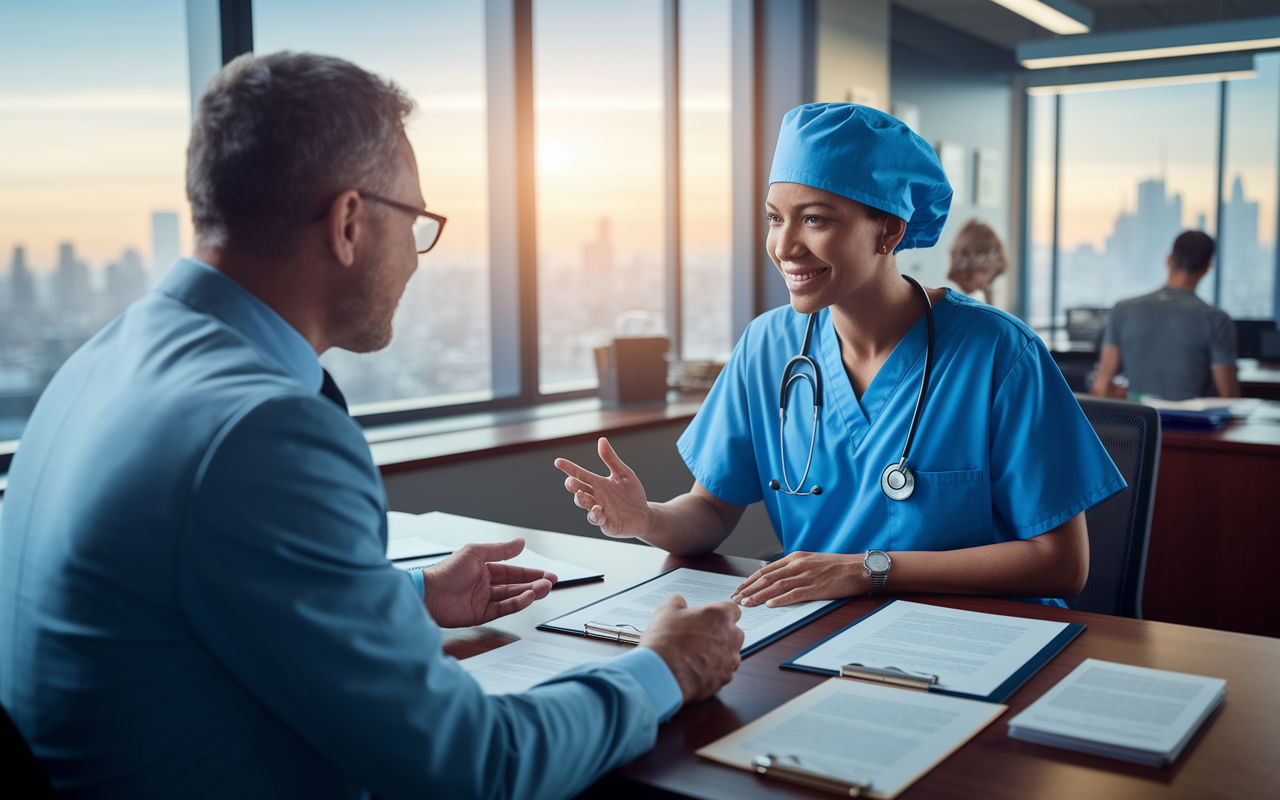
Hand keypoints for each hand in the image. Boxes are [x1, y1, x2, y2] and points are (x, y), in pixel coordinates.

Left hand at [420, 539, 556, 627]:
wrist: (428, 594)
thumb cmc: (446, 571)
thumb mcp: (476, 553)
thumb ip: (500, 550)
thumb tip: (521, 542)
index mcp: (484, 570)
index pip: (512, 572)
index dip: (530, 573)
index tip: (546, 574)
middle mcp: (485, 585)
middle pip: (516, 585)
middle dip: (534, 584)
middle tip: (551, 582)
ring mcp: (484, 601)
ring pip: (513, 597)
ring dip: (530, 593)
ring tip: (544, 589)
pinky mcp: (481, 615)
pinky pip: (504, 609)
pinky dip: (517, 603)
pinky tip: (527, 597)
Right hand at [554, 438, 651, 537]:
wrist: (644, 515)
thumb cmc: (632, 494)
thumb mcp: (624, 474)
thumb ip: (611, 459)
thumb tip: (602, 440)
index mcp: (598, 483)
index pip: (580, 474)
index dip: (568, 468)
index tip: (558, 462)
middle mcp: (595, 496)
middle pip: (578, 490)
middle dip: (572, 486)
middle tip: (570, 482)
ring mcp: (599, 510)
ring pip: (584, 505)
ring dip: (581, 500)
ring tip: (581, 495)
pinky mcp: (605, 523)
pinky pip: (596, 520)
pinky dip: (594, 515)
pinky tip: (598, 510)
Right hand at [639, 594, 743, 704]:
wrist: (660, 674)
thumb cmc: (664, 640)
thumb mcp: (666, 609)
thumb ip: (679, 601)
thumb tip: (681, 603)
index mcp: (720, 615)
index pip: (733, 609)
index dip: (720, 613)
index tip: (709, 618)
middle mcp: (731, 637)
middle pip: (734, 632)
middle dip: (721, 634)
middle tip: (699, 637)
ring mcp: (729, 660)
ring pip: (730, 654)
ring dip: (718, 653)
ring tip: (696, 655)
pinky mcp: (723, 679)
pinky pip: (722, 672)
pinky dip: (713, 670)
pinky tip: (695, 669)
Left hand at [732, 552, 866, 607]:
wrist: (858, 568)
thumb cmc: (837, 566)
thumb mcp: (811, 561)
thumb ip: (794, 568)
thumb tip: (777, 578)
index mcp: (795, 558)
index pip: (766, 570)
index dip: (750, 580)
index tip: (739, 589)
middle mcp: (798, 565)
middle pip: (767, 578)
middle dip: (749, 589)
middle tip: (735, 599)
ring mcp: (806, 576)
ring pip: (777, 586)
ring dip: (759, 596)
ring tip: (746, 604)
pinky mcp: (816, 587)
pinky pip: (795, 594)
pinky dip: (781, 599)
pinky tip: (770, 604)